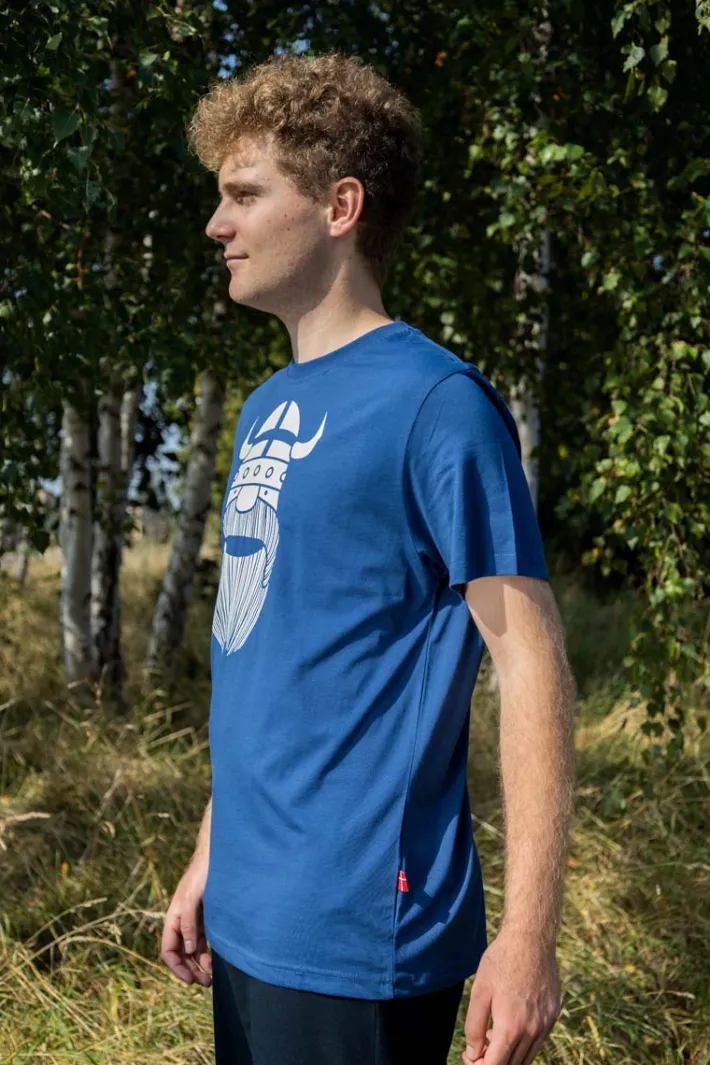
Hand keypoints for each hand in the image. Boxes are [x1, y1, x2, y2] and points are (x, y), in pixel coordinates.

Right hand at [161, 859, 211, 986]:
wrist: (217, 859)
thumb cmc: (201, 876)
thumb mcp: (191, 900)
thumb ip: (188, 925)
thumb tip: (187, 951)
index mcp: (173, 919)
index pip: (169, 951)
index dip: (177, 967)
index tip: (190, 980)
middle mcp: (182, 924)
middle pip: (181, 954)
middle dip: (190, 970)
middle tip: (204, 983)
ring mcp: (195, 922)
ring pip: (193, 951)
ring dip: (200, 965)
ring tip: (211, 978)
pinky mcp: (207, 919)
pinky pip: (204, 942)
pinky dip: (208, 954)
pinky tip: (216, 962)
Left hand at [461, 928, 560, 1064]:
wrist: (531, 939)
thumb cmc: (501, 961)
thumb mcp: (479, 991)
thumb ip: (474, 1027)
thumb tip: (473, 1053)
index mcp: (511, 1028)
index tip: (469, 1057)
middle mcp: (532, 1031)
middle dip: (493, 1062)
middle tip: (477, 1050)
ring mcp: (546, 1024)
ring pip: (526, 1057)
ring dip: (508, 1055)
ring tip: (491, 1037)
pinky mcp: (552, 1015)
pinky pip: (537, 1041)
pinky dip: (522, 1043)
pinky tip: (509, 1026)